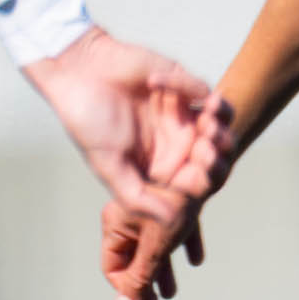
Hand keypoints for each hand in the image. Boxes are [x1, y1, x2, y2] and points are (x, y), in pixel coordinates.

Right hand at [22, 30, 234, 299]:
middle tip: (205, 148)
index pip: (198, 179)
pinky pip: (202, 89)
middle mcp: (178, 140)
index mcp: (164, 165)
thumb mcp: (109, 167)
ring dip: (220, 122)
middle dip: (218, 153)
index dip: (205, 179)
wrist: (77, 77)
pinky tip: (152, 82)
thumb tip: (171, 222)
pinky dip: (187, 87)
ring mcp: (183, 112)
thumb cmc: (88, 123)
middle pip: (217, 152)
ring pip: (221, 121)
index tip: (198, 173)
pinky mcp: (182, 83)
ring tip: (205, 120)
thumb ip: (137, 197)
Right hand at [101, 192, 207, 299]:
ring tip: (170, 293)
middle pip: (136, 260)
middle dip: (146, 287)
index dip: (128, 290)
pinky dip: (185, 244)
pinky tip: (195, 260)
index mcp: (118, 223)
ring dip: (163, 270)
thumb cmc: (175, 199)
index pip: (115, 267)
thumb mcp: (155, 244)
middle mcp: (132, 215)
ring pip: (157, 246)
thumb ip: (140, 276)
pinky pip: (178, 228)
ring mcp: (155, 206)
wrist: (201, 149)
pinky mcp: (178, 197)